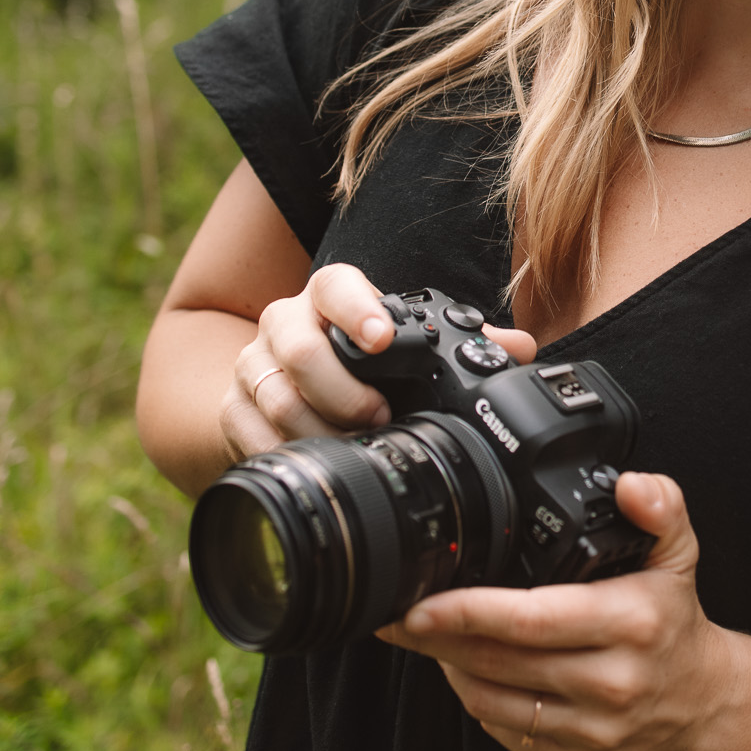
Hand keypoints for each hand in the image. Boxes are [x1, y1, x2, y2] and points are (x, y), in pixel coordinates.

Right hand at [219, 264, 534, 461]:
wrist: (282, 383)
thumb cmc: (358, 362)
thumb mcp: (405, 346)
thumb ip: (462, 342)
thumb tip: (519, 349)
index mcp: (329, 298)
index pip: (335, 287)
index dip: (357, 310)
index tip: (382, 340)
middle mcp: (285, 324)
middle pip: (299, 349)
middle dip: (343, 390)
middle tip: (380, 415)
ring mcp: (252, 365)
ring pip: (277, 397)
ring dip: (321, 429)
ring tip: (356, 444)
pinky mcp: (231, 408)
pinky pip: (250, 434)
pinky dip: (287, 454)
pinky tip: (317, 464)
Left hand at [378, 473, 733, 750]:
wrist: (703, 701)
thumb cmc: (673, 619)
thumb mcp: (679, 552)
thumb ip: (661, 507)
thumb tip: (631, 486)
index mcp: (630, 623)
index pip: (532, 619)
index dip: (468, 611)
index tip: (422, 602)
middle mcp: (612, 682)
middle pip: (499, 662)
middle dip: (438, 638)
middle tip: (399, 614)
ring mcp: (593, 730)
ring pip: (491, 702)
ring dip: (449, 668)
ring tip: (429, 637)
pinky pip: (505, 732)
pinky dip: (476, 699)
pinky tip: (467, 670)